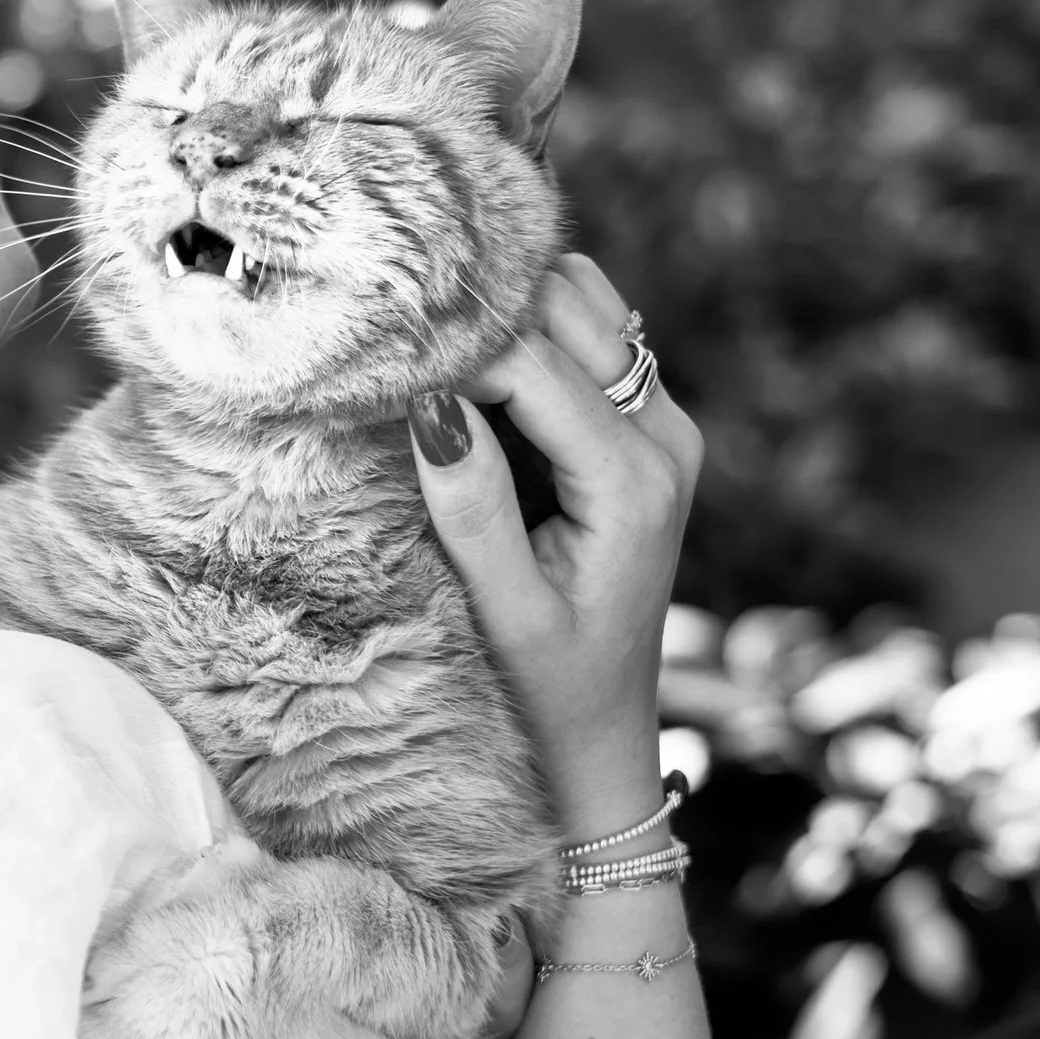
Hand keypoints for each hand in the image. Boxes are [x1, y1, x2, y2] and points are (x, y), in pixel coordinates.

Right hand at [404, 253, 705, 841]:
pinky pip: (591, 334)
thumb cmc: (544, 688)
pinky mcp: (647, 428)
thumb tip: (429, 398)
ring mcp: (665, 426)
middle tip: (393, 314)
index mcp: (633, 481)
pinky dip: (529, 322)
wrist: (603, 736)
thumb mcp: (501, 609)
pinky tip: (466, 351)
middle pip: (568, 307)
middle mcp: (666, 437)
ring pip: (584, 303)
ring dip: (506, 303)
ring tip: (426, 331)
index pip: (531, 362)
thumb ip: (470, 505)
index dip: (448, 341)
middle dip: (479, 302)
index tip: (373, 337)